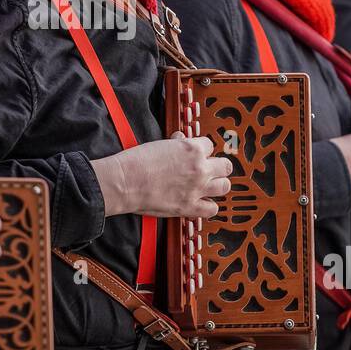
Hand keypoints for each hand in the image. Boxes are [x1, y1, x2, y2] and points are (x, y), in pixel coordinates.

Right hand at [91, 132, 233, 218]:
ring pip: (224, 186)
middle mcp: (199, 168)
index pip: (209, 145)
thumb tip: (181, 140)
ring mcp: (197, 189)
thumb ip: (175, 144)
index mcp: (192, 149)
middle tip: (207, 169)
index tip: (195, 155)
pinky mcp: (190, 207)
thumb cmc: (137, 162)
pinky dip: (208, 207)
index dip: (201, 150)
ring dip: (217, 185)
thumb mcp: (159, 144)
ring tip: (208, 186)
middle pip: (225, 166)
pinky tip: (201, 203)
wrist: (125, 181)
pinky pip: (212, 209)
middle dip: (217, 166)